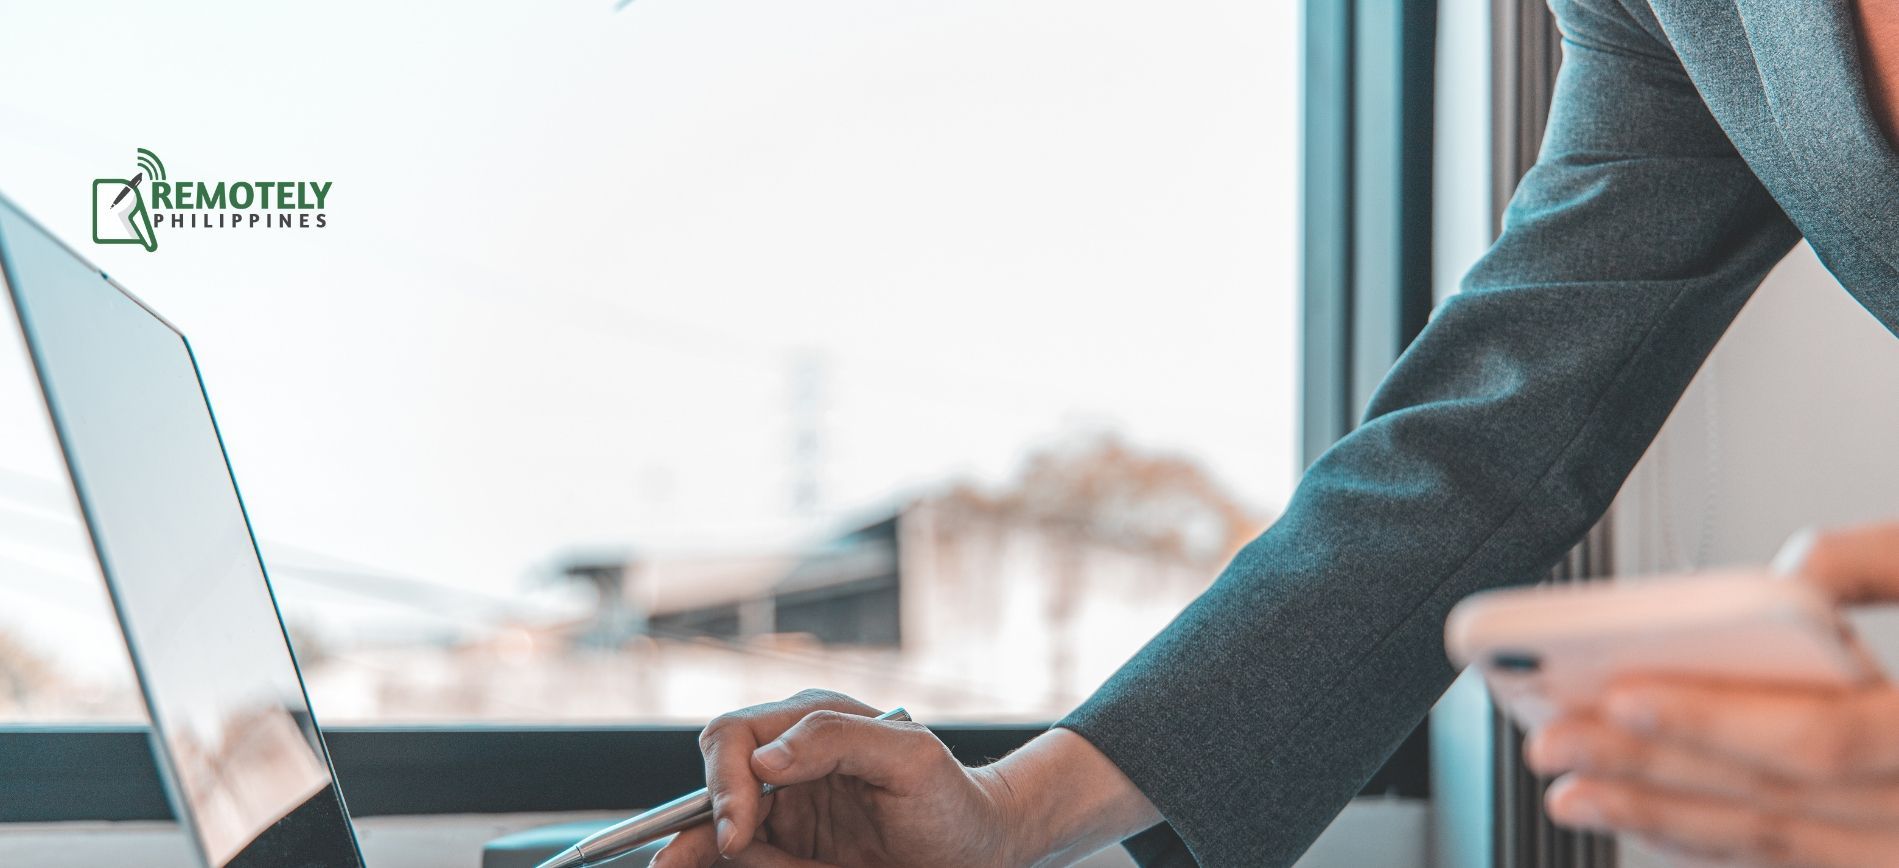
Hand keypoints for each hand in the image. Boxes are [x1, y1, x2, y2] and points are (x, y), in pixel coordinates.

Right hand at [653, 689, 1025, 866]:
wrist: (977, 852)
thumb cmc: (952, 800)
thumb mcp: (910, 759)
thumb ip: (837, 740)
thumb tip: (767, 755)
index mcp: (813, 722)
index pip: (734, 738)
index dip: (723, 784)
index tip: (737, 833)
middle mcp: (790, 759)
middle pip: (715, 784)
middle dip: (698, 828)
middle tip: (707, 862)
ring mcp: (788, 805)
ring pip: (719, 829)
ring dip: (706, 853)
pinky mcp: (791, 846)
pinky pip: (748, 857)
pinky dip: (738, 864)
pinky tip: (756, 866)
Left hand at [1525, 523, 1898, 865]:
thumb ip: (1875, 562)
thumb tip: (1780, 580)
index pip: (1824, 739)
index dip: (1718, 724)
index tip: (1623, 697)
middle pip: (1781, 804)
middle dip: (1652, 777)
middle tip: (1554, 747)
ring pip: (1785, 849)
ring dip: (1668, 823)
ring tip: (1577, 796)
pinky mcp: (1895, 858)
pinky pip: (1804, 864)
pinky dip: (1722, 845)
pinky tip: (1653, 821)